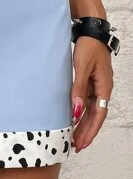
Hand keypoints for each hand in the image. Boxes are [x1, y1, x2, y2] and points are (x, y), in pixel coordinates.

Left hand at [70, 36, 113, 151]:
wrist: (91, 31)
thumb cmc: (89, 47)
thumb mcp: (82, 68)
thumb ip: (78, 89)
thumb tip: (75, 111)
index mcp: (104, 87)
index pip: (99, 115)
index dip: (90, 131)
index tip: (82, 143)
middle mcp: (102, 89)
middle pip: (95, 116)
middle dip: (86, 132)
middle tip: (76, 146)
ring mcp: (97, 86)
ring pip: (91, 110)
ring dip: (83, 125)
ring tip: (75, 138)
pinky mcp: (90, 82)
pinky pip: (87, 102)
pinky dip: (81, 113)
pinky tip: (74, 120)